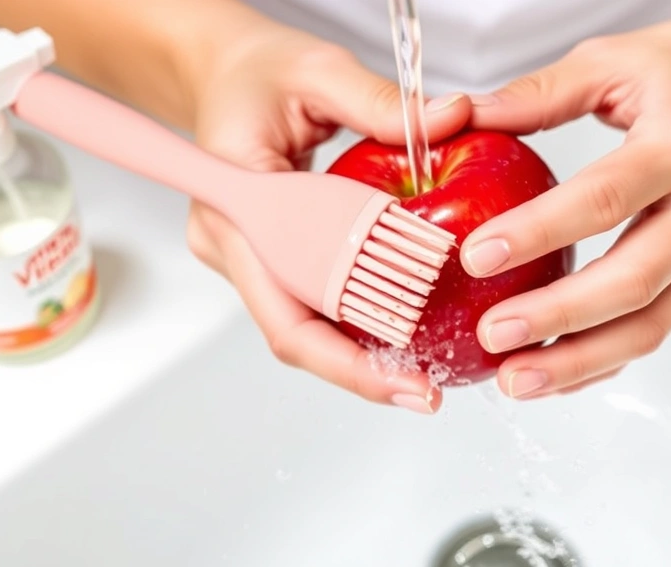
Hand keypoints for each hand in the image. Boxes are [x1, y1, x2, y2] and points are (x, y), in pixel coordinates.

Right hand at [182, 17, 470, 412]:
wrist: (219, 73)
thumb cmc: (255, 70)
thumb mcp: (317, 70)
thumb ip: (380, 102)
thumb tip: (452, 120)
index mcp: (232, 202)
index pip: (285, 306)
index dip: (342, 357)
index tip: (404, 379)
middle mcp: (231, 243)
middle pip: (294, 335)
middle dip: (361, 373)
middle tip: (427, 393)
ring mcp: (245, 255)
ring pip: (302, 327)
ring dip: (359, 357)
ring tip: (422, 377)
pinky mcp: (266, 254)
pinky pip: (308, 302)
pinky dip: (351, 325)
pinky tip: (397, 337)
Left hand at [461, 11, 670, 398]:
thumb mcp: (614, 60)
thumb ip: (539, 94)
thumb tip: (466, 118)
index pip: (603, 199)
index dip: (538, 233)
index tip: (479, 257)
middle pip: (632, 280)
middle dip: (557, 318)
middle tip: (493, 335)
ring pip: (653, 322)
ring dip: (581, 360)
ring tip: (517, 378)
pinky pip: (664, 323)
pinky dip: (609, 356)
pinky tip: (561, 371)